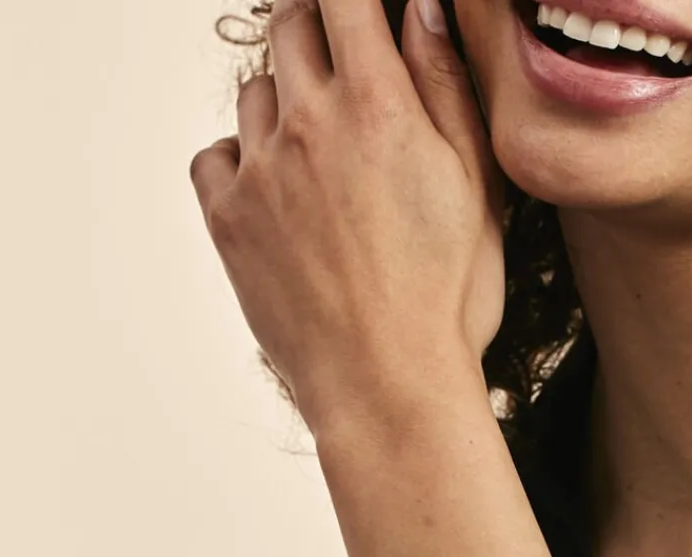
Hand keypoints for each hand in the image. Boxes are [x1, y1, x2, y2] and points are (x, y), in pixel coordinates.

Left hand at [190, 0, 505, 435]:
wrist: (386, 385)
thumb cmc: (446, 299)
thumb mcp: (477, 188)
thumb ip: (445, 86)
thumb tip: (422, 8)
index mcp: (377, 106)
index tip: (357, 10)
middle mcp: (308, 125)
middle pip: (289, 30)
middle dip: (317, 32)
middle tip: (343, 70)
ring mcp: (260, 172)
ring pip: (253, 93)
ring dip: (283, 100)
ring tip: (319, 149)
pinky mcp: (227, 220)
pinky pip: (214, 155)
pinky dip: (240, 156)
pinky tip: (273, 186)